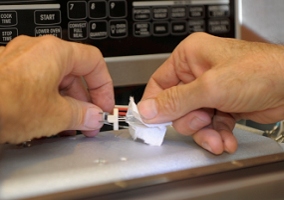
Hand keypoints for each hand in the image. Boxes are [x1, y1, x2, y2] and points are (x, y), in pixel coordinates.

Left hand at [0, 35, 113, 143]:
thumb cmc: (4, 104)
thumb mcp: (56, 114)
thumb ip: (82, 115)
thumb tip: (93, 117)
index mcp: (55, 52)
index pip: (94, 63)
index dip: (105, 86)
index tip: (104, 105)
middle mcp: (37, 51)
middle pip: (74, 74)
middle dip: (85, 101)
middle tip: (89, 121)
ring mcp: (20, 61)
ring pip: (55, 81)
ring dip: (67, 104)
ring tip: (69, 125)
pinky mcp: (8, 74)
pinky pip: (38, 85)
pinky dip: (48, 102)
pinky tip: (48, 120)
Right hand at [138, 32, 283, 153]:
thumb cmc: (260, 71)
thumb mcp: (210, 87)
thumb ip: (176, 101)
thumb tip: (148, 110)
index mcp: (189, 57)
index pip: (159, 84)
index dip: (154, 106)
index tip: (151, 124)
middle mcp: (197, 73)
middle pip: (176, 106)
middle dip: (190, 119)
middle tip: (203, 118)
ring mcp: (210, 90)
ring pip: (193, 119)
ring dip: (205, 132)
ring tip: (217, 136)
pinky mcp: (222, 104)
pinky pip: (210, 125)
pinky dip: (217, 134)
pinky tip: (225, 139)